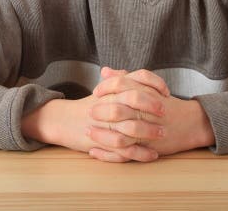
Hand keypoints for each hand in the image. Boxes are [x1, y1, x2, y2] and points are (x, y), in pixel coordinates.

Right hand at [20, 90, 163, 162]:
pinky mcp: (103, 143)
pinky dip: (140, 154)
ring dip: (149, 132)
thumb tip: (130, 73)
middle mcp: (108, 104)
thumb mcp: (101, 92)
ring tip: (162, 134)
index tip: (165, 92)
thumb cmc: (85, 106)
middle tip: (165, 112)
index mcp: (110, 90)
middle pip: (134, 100)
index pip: (135, 79)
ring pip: (131, 127)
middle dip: (152, 106)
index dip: (153, 84)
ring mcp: (105, 124)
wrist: (62, 121)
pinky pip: (125, 150)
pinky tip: (152, 155)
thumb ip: (116, 81)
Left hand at [88, 67, 214, 161]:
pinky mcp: (149, 147)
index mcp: (146, 92)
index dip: (105, 87)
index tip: (95, 92)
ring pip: (121, 133)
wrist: (191, 123)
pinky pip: (126, 152)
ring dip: (102, 134)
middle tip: (89, 113)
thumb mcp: (147, 87)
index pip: (121, 85)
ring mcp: (148, 130)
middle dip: (101, 111)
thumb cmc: (165, 104)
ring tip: (88, 133)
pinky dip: (108, 154)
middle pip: (119, 109)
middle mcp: (147, 111)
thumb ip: (125, 78)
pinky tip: (95, 151)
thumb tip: (104, 71)